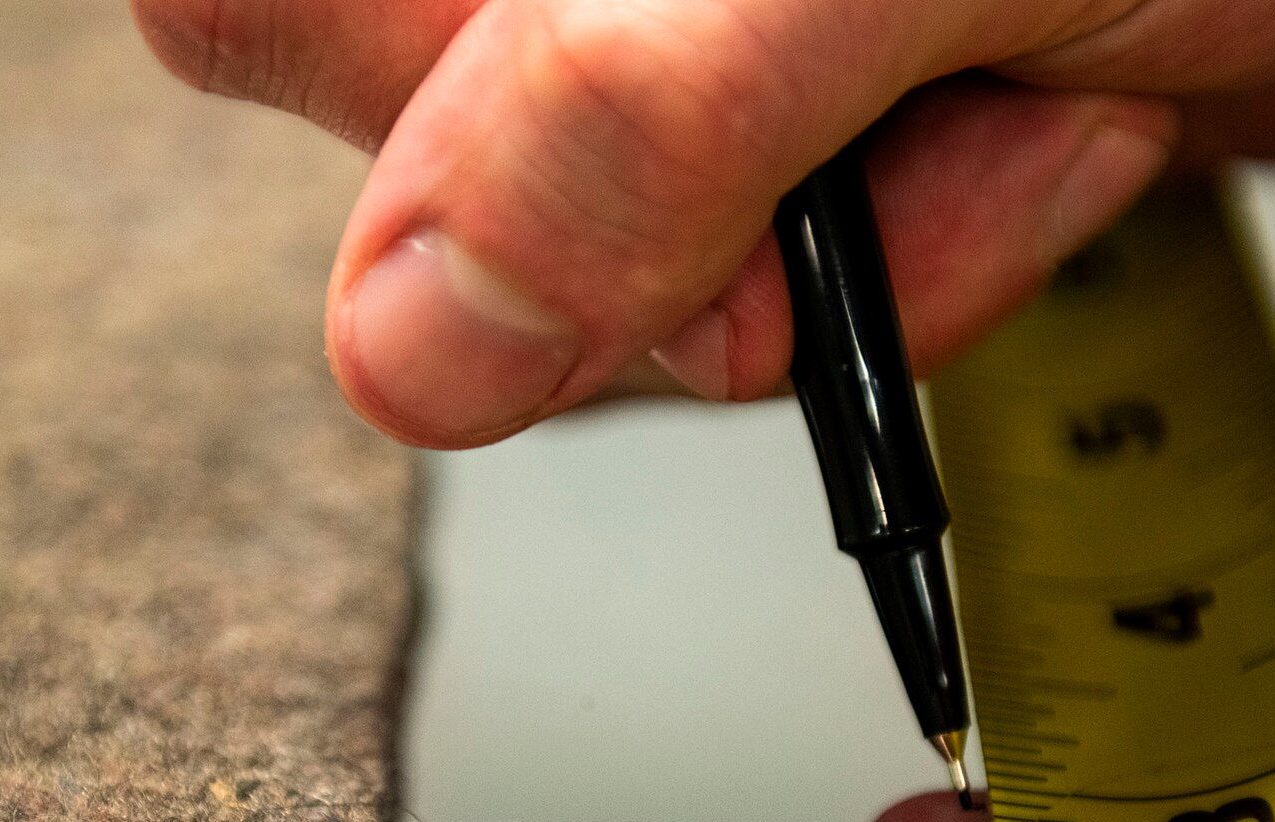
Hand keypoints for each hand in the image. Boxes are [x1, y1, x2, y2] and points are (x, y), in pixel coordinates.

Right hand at [136, 0, 1274, 446]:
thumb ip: (633, 109)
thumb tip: (407, 336)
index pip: (261, 16)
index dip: (463, 136)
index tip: (684, 144)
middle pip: (439, 197)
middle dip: (703, 222)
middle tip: (900, 89)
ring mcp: (628, 50)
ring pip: (601, 292)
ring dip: (846, 259)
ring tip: (1008, 80)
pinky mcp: (743, 141)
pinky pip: (725, 316)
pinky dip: (895, 284)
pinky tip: (1013, 134)